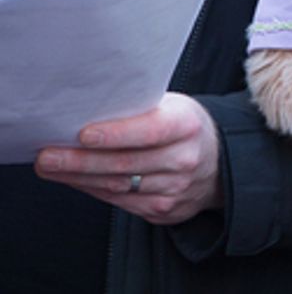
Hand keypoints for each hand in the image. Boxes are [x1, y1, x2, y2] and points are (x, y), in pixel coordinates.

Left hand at [34, 93, 222, 224]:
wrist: (218, 163)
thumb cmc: (184, 128)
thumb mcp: (174, 107)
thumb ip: (140, 110)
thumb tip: (87, 111)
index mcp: (188, 126)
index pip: (150, 131)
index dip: (116, 134)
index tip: (82, 134)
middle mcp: (184, 160)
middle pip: (124, 164)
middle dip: (79, 161)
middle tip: (46, 156)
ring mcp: (175, 190)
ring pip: (117, 186)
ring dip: (78, 178)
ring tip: (49, 167)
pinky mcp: (163, 211)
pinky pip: (120, 202)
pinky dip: (92, 190)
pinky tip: (74, 180)